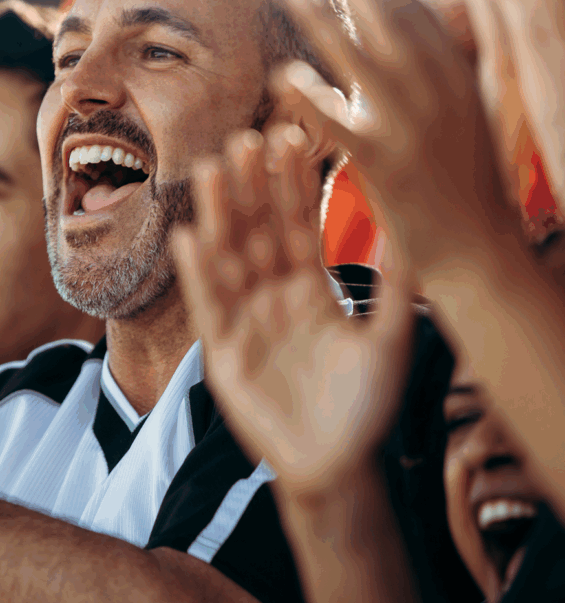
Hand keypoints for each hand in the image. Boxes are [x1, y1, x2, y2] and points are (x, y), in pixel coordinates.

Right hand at [173, 125, 415, 502]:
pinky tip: (189, 237)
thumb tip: (413, 228)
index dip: (293, 186)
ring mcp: (245, 322)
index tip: (291, 138)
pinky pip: (209, 308)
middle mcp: (273, 297)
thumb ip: (397, 287)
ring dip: (220, 216)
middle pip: (257, 233)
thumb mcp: (390, 340)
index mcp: (310, 289)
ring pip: (229, 260)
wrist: (336, 465)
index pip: (297, 226)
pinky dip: (198, 275)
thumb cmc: (365, 406)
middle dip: (251, 188)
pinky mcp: (223, 353)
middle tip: (244, 138)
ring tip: (214, 171)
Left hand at [274, 0, 522, 273]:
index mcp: (460, 77)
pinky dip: (311, 97)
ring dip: (325, 18)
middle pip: (393, 19)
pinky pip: (340, 124)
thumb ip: (449, 68)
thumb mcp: (472, 112)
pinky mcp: (384, 165)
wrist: (477, 246)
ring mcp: (412, 126)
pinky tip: (282, 75)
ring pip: (364, 59)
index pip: (422, 12)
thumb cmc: (470, 183)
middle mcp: (439, 92)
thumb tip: (437, 21)